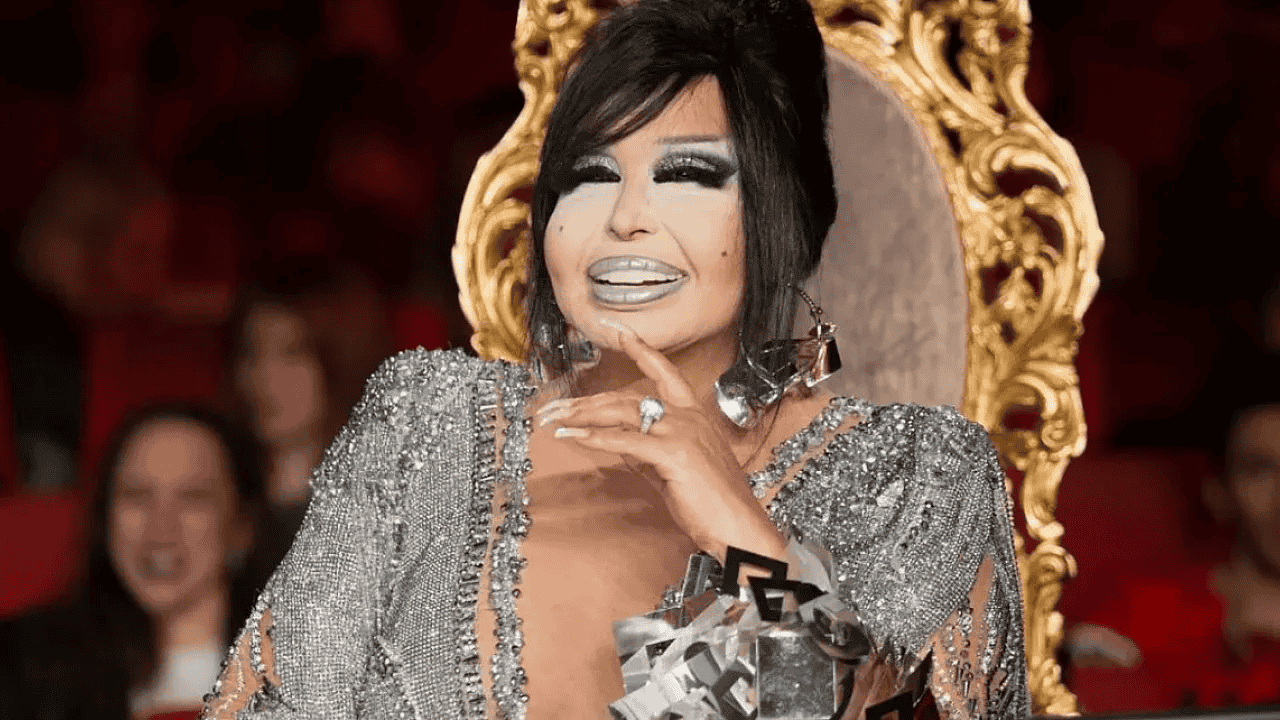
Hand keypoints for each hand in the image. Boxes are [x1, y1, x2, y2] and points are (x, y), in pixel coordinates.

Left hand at [536, 319, 785, 563]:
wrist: (739, 528)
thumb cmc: (712, 503)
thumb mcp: (674, 469)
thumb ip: (647, 452)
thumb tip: (617, 442)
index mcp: (693, 415)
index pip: (664, 372)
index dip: (641, 350)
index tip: (619, 332)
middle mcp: (688, 416)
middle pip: (627, 397)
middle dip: (587, 401)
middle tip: (556, 405)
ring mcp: (681, 432)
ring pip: (622, 413)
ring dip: (583, 416)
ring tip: (556, 419)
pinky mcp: (674, 454)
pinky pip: (626, 441)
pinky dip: (596, 439)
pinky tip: (575, 438)